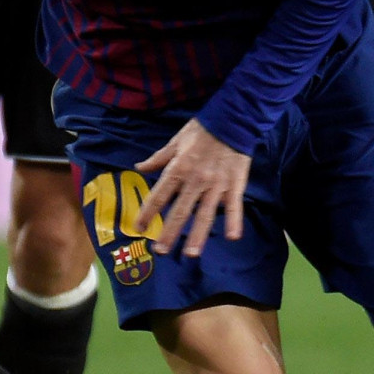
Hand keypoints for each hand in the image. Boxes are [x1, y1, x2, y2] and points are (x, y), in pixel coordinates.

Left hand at [134, 119, 250, 258]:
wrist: (232, 120)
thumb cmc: (201, 130)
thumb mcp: (175, 142)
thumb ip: (158, 159)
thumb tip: (139, 167)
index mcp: (178, 169)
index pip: (159, 196)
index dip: (147, 213)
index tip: (139, 227)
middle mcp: (195, 181)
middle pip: (180, 211)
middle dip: (169, 233)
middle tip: (161, 251)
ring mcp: (216, 185)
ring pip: (205, 214)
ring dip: (197, 236)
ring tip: (190, 253)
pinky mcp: (235, 185)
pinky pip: (234, 206)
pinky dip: (234, 221)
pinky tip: (232, 237)